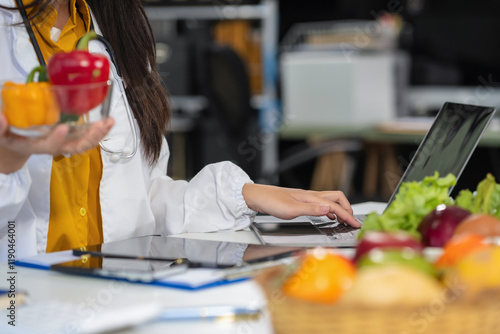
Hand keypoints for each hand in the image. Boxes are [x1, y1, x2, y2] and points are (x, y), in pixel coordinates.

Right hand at [0, 114, 113, 173]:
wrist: (16, 144)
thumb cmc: (10, 136)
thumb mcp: (2, 133)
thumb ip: (0, 128)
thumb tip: (0, 118)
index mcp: (36, 146)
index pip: (49, 146)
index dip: (56, 139)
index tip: (62, 128)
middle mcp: (54, 147)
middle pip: (75, 147)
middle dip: (89, 138)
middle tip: (100, 125)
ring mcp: (64, 143)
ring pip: (85, 143)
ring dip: (99, 134)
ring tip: (110, 122)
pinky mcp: (70, 138)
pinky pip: (87, 137)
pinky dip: (98, 130)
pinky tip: (108, 121)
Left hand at [242, 183, 360, 227]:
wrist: (258, 197)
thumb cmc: (271, 202)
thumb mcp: (291, 210)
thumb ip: (311, 210)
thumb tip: (329, 209)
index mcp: (311, 198)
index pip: (335, 206)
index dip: (348, 215)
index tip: (356, 224)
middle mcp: (311, 196)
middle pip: (337, 198)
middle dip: (347, 208)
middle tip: (352, 221)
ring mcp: (306, 198)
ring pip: (330, 200)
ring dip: (340, 209)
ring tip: (344, 220)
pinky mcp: (301, 201)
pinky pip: (321, 204)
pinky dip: (330, 210)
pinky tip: (328, 216)